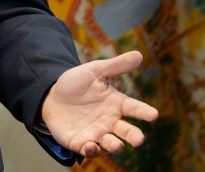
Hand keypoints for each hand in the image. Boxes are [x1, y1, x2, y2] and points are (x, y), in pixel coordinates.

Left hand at [41, 50, 158, 157]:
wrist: (51, 95)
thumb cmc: (76, 83)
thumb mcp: (94, 71)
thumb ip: (116, 65)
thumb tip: (139, 54)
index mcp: (116, 104)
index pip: (134, 109)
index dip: (144, 112)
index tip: (153, 114)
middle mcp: (110, 121)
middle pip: (127, 132)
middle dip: (134, 136)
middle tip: (138, 139)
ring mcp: (97, 133)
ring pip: (111, 144)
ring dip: (115, 146)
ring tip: (117, 145)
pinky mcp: (81, 142)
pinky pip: (89, 150)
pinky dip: (92, 150)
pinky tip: (91, 146)